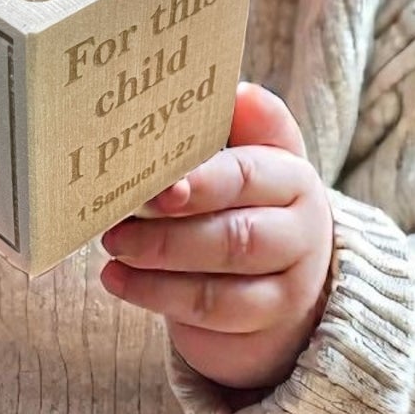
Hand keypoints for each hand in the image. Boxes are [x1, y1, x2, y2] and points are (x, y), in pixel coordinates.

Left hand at [98, 82, 333, 394]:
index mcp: (293, 175)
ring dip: (159, 261)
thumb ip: (235, 129)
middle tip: (116, 219)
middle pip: (236, 231)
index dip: (201, 180)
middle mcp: (302, 227)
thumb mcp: (247, 162)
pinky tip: (117, 280)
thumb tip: (236, 92)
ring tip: (112, 247)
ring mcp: (290, 280)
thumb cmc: (247, 206)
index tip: (157, 185)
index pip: (248, 173)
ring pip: (223, 275)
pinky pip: (213, 313)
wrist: (282, 280)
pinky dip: (157, 297)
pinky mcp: (268, 321)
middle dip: (169, 227)